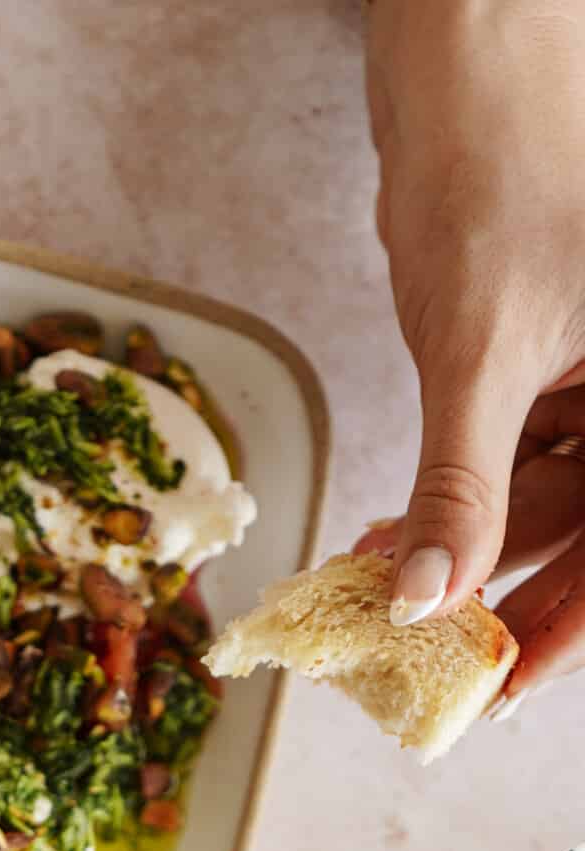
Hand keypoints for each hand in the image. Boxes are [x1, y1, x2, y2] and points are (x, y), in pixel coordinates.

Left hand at [362, 0, 584, 695]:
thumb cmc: (495, 162)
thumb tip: (427, 600)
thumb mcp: (477, 349)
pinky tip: (391, 533)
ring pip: (552, 499)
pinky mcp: (559, 352)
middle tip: (420, 659)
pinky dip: (458, 496)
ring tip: (382, 589)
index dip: (564, 630)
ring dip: (467, 552)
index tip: (493, 691)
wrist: (465, 49)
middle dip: (502, 596)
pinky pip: (521, 452)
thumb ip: (461, 488)